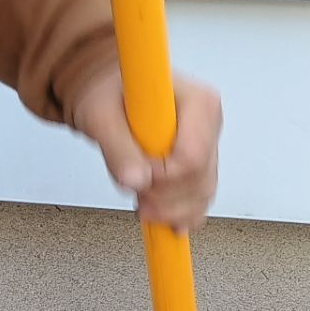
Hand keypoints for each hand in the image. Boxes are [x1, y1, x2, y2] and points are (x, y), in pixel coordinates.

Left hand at [72, 68, 222, 232]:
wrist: (110, 94)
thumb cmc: (107, 94)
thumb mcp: (100, 115)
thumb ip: (117, 148)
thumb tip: (135, 181)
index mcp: (197, 102)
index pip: (193, 156)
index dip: (163, 177)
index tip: (136, 175)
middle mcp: (209, 123)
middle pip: (200, 180)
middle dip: (164, 197)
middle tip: (133, 191)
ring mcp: (208, 146)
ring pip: (202, 195)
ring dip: (169, 210)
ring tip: (141, 203)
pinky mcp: (200, 166)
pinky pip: (199, 201)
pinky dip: (179, 215)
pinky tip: (161, 217)